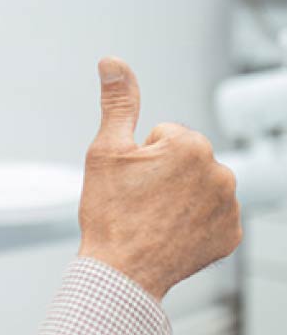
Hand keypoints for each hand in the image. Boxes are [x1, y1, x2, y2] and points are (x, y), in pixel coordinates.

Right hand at [78, 58, 241, 299]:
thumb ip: (117, 102)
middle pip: (185, 160)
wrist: (121, 273)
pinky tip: (170, 234)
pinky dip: (193, 223)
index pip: (163, 137)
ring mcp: (229, 205)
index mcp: (190, 145)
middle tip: (139, 202)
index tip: (131, 183)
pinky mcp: (231, 234)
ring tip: (153, 219)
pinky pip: (212, 217)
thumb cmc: (110, 214)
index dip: (140, 158)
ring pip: (199, 187)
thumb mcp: (105, 152)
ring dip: (179, 197)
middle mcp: (220, 171)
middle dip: (164, 175)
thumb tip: (112, 62)